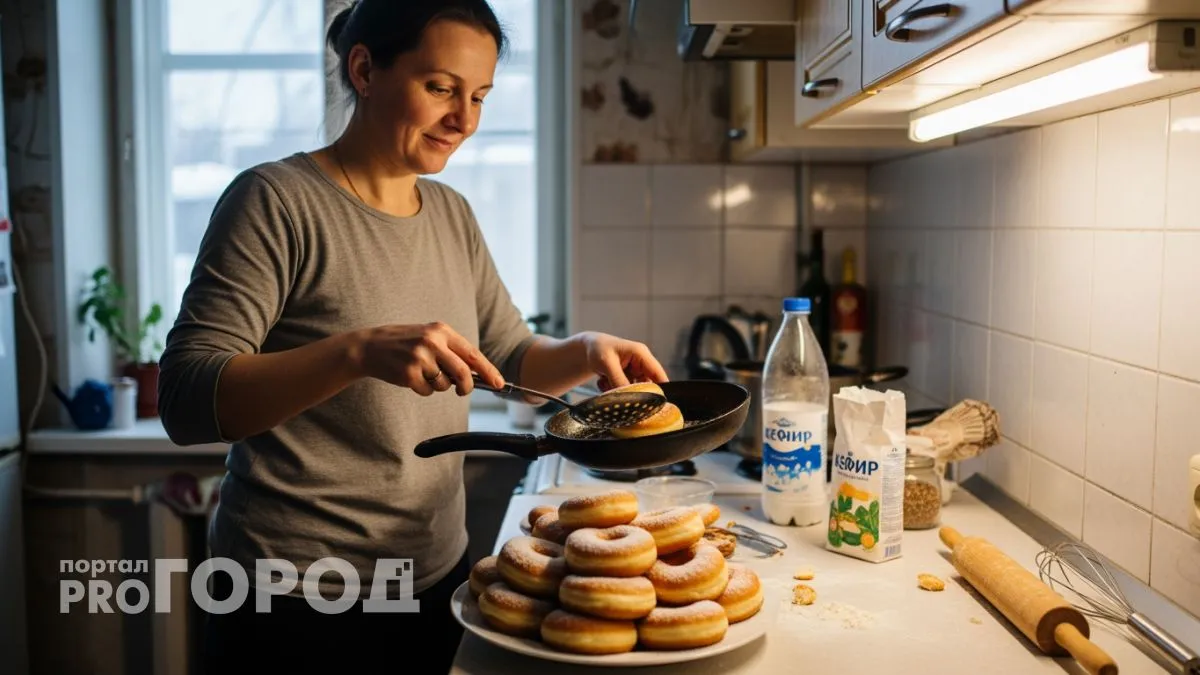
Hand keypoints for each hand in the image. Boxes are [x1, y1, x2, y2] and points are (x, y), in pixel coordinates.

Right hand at [354, 322, 504, 395]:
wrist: (370, 346)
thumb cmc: (404, 344)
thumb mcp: (429, 337)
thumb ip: (452, 351)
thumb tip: (477, 373)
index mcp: (441, 330)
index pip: (472, 353)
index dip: (489, 370)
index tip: (500, 383)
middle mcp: (432, 341)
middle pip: (463, 372)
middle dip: (466, 386)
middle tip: (461, 391)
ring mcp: (419, 357)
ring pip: (444, 384)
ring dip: (438, 386)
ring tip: (424, 374)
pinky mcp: (408, 373)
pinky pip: (427, 391)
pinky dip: (423, 390)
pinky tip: (410, 377)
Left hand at [580, 332, 668, 390]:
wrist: (587, 349)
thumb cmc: (598, 349)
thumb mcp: (607, 363)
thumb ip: (618, 379)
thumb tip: (628, 396)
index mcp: (641, 354)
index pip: (658, 374)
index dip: (661, 389)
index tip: (656, 405)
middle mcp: (641, 364)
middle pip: (648, 385)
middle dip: (635, 393)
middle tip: (621, 397)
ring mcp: (635, 372)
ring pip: (635, 391)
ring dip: (621, 392)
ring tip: (606, 383)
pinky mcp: (628, 379)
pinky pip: (626, 391)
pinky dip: (614, 391)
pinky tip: (603, 382)